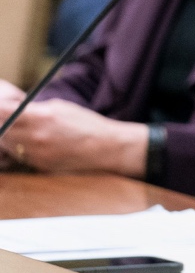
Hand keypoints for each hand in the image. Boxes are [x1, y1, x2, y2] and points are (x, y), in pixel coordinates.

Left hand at [0, 98, 145, 175]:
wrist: (106, 148)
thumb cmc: (86, 124)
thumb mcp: (60, 108)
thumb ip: (34, 109)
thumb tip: (13, 109)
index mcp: (40, 117)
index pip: (3, 112)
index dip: (1, 109)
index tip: (4, 109)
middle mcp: (34, 136)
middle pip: (1, 129)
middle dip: (3, 123)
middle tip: (10, 120)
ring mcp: (36, 153)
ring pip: (7, 145)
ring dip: (9, 138)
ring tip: (23, 133)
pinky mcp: (39, 165)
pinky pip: (19, 156)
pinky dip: (21, 150)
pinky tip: (33, 144)